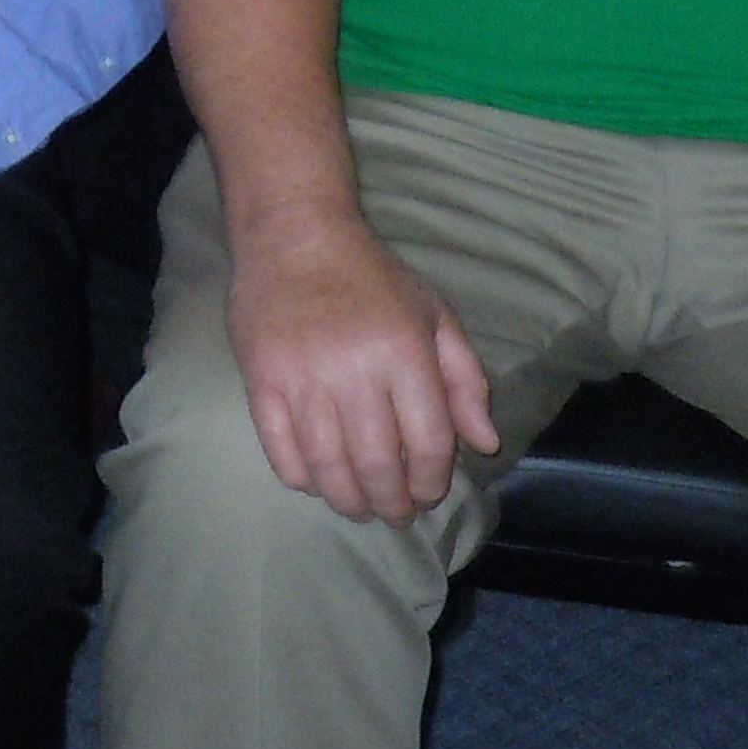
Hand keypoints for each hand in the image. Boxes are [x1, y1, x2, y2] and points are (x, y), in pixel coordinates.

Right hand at [222, 199, 499, 522]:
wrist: (294, 235)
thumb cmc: (372, 278)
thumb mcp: (435, 315)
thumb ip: (466, 380)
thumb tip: (486, 444)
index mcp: (404, 352)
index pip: (428, 443)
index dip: (432, 480)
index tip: (428, 492)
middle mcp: (354, 369)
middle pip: (378, 466)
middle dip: (392, 504)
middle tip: (395, 513)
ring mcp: (302, 378)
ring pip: (329, 469)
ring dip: (349, 501)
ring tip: (359, 507)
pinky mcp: (261, 382)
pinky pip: (282, 454)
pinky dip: (303, 480)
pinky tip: (318, 480)